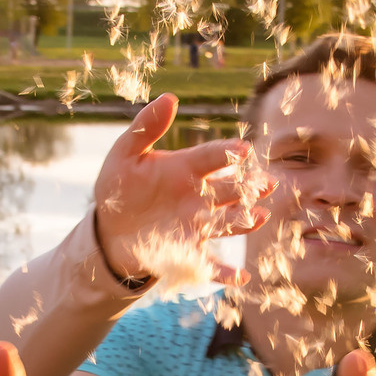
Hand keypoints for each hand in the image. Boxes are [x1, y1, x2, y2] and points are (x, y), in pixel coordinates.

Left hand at [93, 92, 271, 287]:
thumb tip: (169, 98)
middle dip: (249, 186)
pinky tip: (241, 278)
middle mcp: (199, 196)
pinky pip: (211, 264)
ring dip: (245, 220)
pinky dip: (226, 273)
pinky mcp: (190, 252)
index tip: (243, 148)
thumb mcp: (125, 155)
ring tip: (261, 216)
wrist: (110, 231)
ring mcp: (197, 225)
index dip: (227, 153)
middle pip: (230, 189)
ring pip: (228, 222)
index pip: (211, 157)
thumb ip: (145, 128)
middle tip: (266, 182)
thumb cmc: (119, 188)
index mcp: (186, 168)